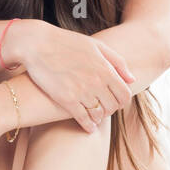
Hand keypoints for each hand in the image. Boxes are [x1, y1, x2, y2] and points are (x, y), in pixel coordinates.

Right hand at [7, 19, 134, 132]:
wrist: (37, 44)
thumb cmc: (67, 42)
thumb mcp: (96, 46)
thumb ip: (117, 62)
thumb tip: (132, 80)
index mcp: (105, 69)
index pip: (124, 95)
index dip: (122, 101)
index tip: (116, 101)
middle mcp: (96, 82)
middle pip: (113, 107)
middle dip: (110, 109)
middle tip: (104, 109)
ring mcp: (82, 92)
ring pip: (99, 115)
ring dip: (98, 117)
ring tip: (95, 116)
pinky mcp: (66, 100)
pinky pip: (83, 120)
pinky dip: (88, 126)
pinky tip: (88, 126)